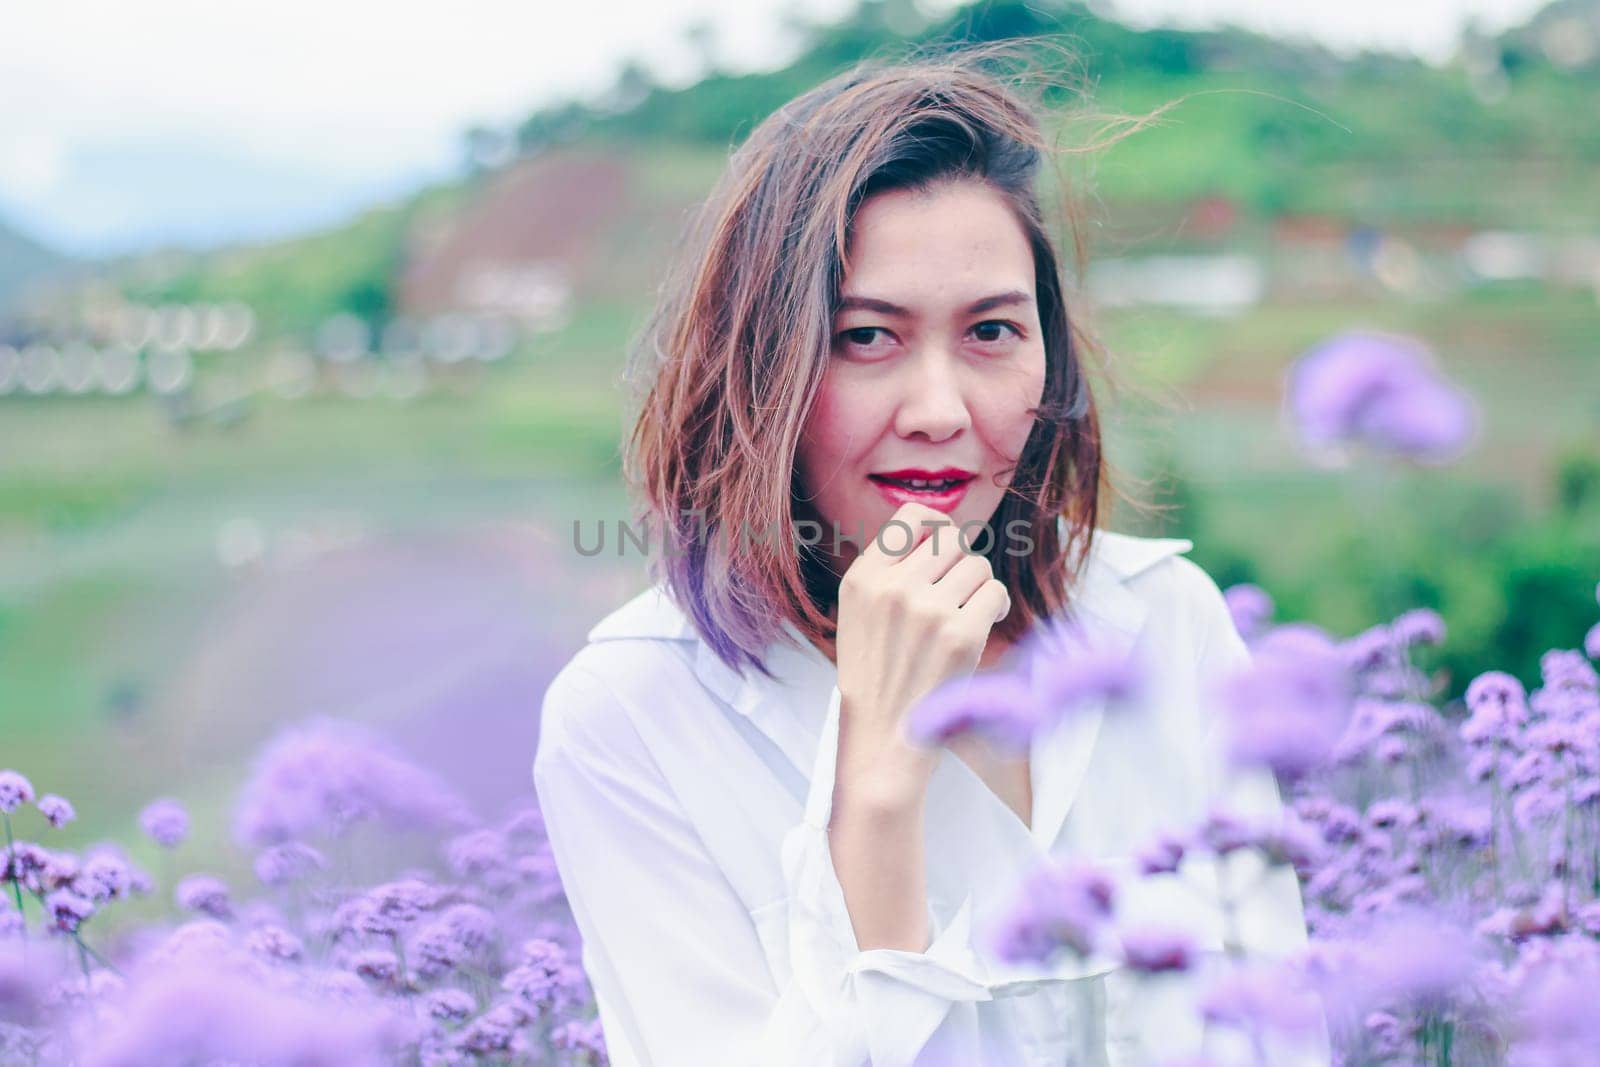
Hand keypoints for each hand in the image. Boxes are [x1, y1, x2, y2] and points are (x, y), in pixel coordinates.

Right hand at [833, 501, 1011, 806]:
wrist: (883, 739)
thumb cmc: (877, 675)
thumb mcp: (859, 613)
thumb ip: (888, 570)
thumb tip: (938, 530)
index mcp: (863, 579)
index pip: (912, 517)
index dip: (936, 527)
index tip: (943, 551)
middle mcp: (892, 588)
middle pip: (952, 539)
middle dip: (961, 563)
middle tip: (958, 593)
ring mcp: (926, 610)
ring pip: (978, 564)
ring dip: (980, 586)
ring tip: (969, 612)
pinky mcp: (960, 635)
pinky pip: (994, 592)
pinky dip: (996, 606)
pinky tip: (983, 624)